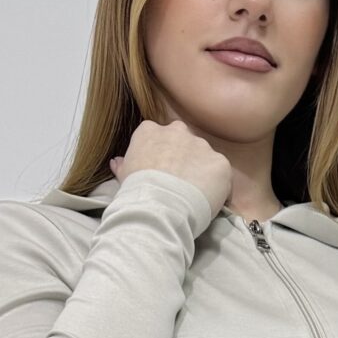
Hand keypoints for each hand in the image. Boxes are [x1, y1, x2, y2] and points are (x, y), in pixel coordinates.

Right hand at [110, 116, 231, 216]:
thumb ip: (124, 164)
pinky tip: (209, 199)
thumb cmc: (137, 192)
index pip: (160, 138)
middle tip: (181, 183)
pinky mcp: (220, 162)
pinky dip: (218, 185)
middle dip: (185, 159)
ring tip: (195, 194)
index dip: (163, 157)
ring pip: (204, 156)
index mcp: (150, 131)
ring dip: (202, 171)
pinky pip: (221, 172)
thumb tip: (117, 162)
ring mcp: (200, 145)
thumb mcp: (124, 176)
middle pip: (185, 142)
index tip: (163, 173)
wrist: (159, 206)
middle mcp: (177, 131)